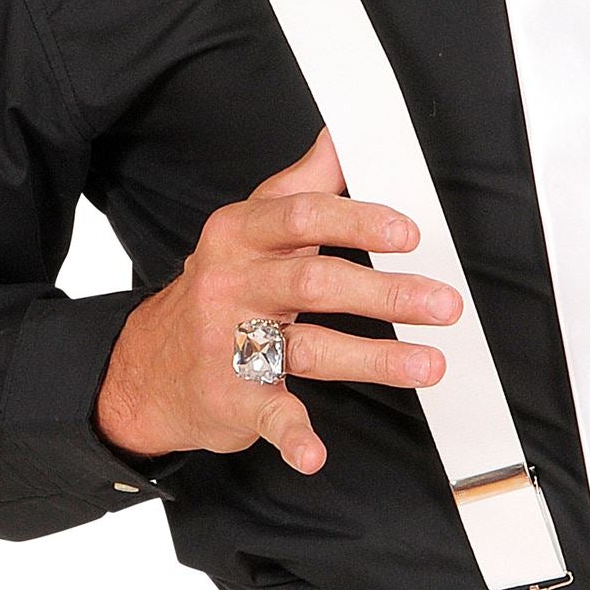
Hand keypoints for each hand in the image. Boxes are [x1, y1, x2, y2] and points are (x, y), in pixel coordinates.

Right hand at [95, 126, 463, 474]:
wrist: (145, 367)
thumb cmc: (221, 285)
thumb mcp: (248, 225)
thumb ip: (300, 184)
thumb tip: (341, 135)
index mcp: (239, 234)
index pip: (302, 217)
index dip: (359, 221)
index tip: (409, 233)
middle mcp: (232, 284)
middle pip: (315, 283)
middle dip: (387, 293)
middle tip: (444, 303)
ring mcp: (228, 344)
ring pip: (309, 349)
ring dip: (374, 360)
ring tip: (430, 364)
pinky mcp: (230, 398)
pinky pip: (266, 415)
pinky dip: (292, 436)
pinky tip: (315, 453)